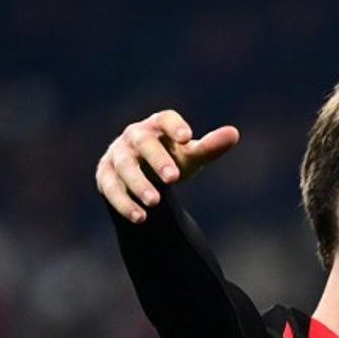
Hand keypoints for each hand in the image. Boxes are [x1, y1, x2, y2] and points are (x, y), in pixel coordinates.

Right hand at [95, 110, 239, 222]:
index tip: (186, 138)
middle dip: (157, 160)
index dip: (174, 126)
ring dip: (138, 184)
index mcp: (158, 126)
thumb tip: (234, 134)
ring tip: (154, 202)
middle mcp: (134, 137)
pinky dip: (124, 203)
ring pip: (125, 167)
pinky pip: (111, 189)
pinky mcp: (105, 176)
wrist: (141, 174)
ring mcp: (117, 155)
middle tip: (173, 179)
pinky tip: (140, 217)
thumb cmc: (171, 159)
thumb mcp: (191, 155)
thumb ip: (210, 147)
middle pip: (144, 144)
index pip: (165, 119)